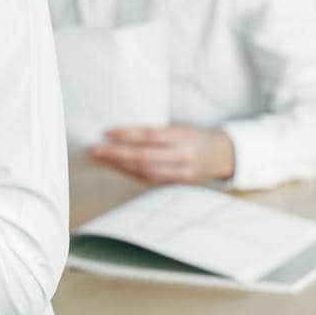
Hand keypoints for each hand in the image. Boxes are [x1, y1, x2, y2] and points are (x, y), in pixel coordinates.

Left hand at [90, 124, 235, 184]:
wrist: (220, 156)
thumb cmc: (193, 137)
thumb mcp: (179, 128)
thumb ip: (156, 133)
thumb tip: (121, 134)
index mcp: (182, 136)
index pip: (150, 135)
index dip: (127, 134)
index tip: (107, 132)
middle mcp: (181, 156)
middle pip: (143, 156)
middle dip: (116, 154)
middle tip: (95, 149)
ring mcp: (179, 174)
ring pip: (143, 171)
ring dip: (119, 165)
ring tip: (101, 158)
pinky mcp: (175, 186)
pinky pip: (148, 180)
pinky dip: (129, 173)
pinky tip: (116, 167)